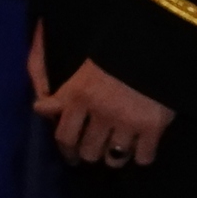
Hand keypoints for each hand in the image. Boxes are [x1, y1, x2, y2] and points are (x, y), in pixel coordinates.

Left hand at [31, 26, 173, 166]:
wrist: (157, 38)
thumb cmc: (117, 47)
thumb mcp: (84, 66)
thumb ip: (62, 92)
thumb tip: (39, 109)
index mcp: (80, 95)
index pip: (64, 136)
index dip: (66, 150)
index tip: (71, 155)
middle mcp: (100, 112)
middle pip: (88, 152)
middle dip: (91, 152)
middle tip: (97, 149)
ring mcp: (127, 122)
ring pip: (113, 158)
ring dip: (114, 156)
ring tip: (119, 149)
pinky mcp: (152, 127)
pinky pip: (143, 158)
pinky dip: (142, 155)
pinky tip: (142, 147)